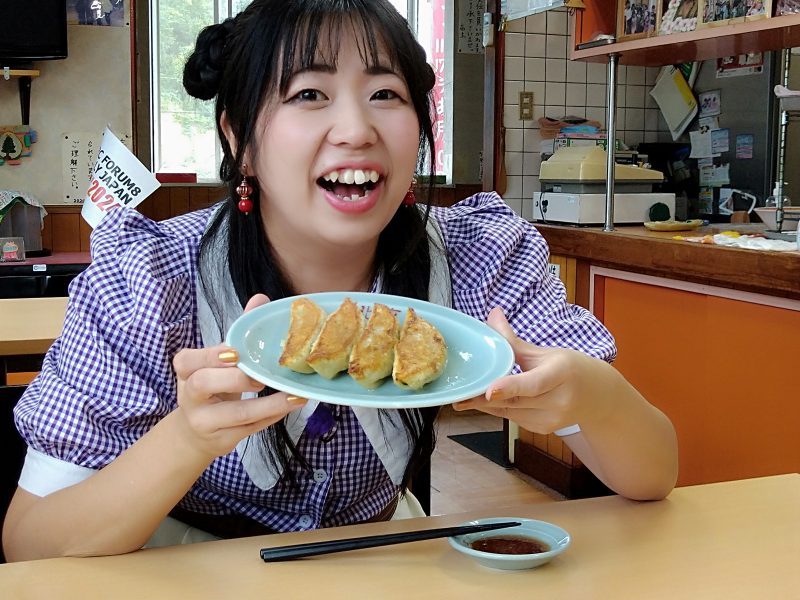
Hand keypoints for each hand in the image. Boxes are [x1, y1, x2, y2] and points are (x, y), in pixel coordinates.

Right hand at [172, 294, 306, 459]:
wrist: (196, 432)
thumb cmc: (212, 387)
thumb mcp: (218, 361)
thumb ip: (238, 331)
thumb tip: (261, 299)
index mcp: (186, 371)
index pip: (187, 360)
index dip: (209, 355)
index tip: (234, 352)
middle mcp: (189, 396)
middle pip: (202, 385)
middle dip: (233, 379)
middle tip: (259, 376)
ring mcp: (204, 421)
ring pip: (233, 413)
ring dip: (266, 405)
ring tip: (292, 394)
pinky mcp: (222, 440)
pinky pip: (250, 428)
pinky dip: (273, 416)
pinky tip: (292, 404)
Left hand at [453, 307, 605, 433]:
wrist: (598, 397)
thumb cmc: (570, 369)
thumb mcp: (544, 352)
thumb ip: (513, 340)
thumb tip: (492, 315)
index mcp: (561, 373)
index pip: (533, 383)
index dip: (510, 387)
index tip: (489, 390)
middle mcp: (559, 400)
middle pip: (515, 400)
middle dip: (484, 398)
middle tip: (458, 395)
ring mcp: (553, 419)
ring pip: (510, 412)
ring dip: (486, 405)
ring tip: (463, 398)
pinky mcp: (543, 429)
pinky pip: (513, 419)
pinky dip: (498, 409)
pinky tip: (486, 402)